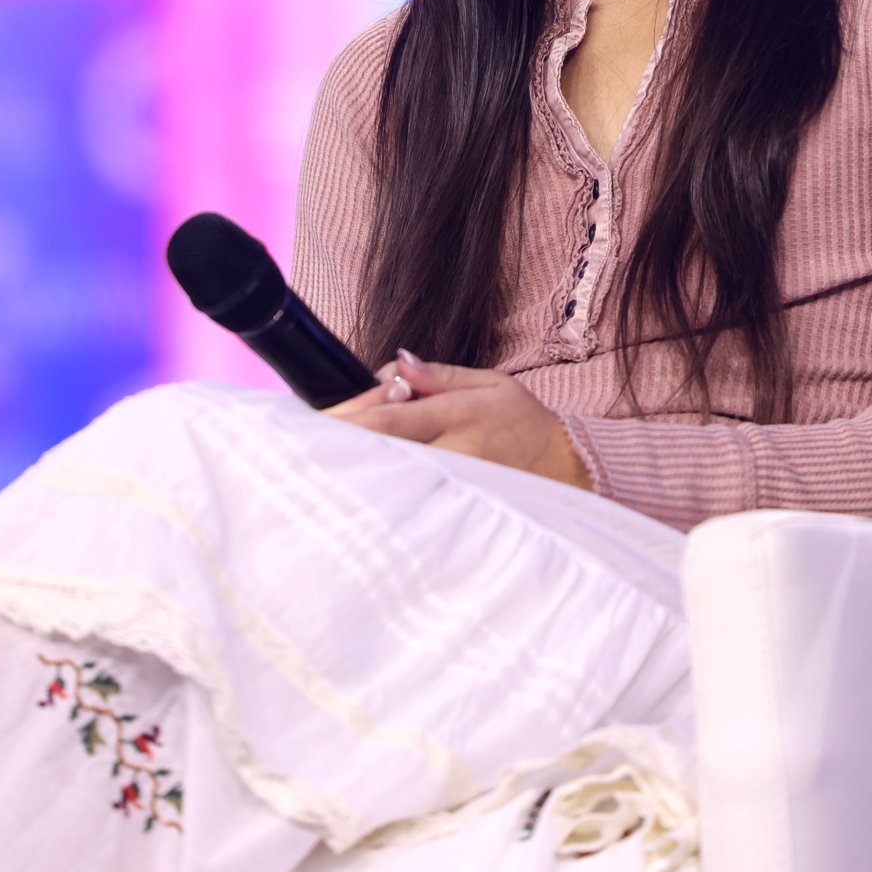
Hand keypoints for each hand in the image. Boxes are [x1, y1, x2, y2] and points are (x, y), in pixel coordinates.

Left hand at [328, 352, 592, 489]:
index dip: (349, 420)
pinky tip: (364, 487)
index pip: (391, 418)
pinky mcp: (458, 506)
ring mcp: (457, 484)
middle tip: (306, 444)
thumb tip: (398, 365)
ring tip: (325, 465)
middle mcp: (456, 450)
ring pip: (394, 478)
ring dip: (360, 469)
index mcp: (460, 413)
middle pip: (385, 451)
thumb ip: (441, 375)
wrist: (565, 468)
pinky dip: (385, 489)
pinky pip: (413, 497)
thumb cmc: (523, 422)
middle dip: (344, 446)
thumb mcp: (491, 383)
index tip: (315, 419)